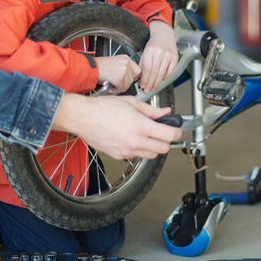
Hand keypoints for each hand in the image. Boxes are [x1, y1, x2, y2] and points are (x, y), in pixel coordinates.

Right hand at [51, 94, 181, 159]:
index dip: (176, 132)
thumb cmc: (104, 108)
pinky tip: (132, 139)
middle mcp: (135, 141)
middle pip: (164, 149)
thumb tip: (166, 112)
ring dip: (153, 147)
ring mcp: (127, 151)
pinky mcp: (118, 156)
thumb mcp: (132, 103)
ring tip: (146, 136)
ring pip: (151, 155)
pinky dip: (139, 150)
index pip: (169, 135)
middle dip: (166, 141)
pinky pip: (136, 156)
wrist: (83, 118)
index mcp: (141, 126)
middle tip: (162, 132)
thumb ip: (152, 110)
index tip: (175, 129)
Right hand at [96, 54, 140, 93]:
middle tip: (118, 84)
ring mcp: (123, 69)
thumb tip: (132, 78)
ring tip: (112, 86)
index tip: (129, 81)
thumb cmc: (100, 67)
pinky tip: (110, 87)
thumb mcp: (115, 63)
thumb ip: (125, 69)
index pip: (137, 70)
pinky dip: (116, 90)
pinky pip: (121, 87)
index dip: (133, 77)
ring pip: (127, 84)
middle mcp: (126, 62)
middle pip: (133, 78)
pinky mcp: (119, 77)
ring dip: (120, 87)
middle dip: (125, 84)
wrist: (91, 68)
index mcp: (126, 58)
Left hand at [140, 21, 177, 92]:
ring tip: (153, 87)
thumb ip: (142, 65)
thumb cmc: (154, 44)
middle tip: (147, 90)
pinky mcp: (175, 57)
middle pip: (154, 72)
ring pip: (162, 73)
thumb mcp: (145, 52)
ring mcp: (168, 55)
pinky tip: (161, 80)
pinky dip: (165, 77)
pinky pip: (170, 71)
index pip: (147, 69)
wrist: (164, 35)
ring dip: (157, 83)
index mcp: (150, 51)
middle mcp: (160, 52)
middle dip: (150, 83)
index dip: (145, 79)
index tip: (142, 85)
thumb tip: (138, 78)